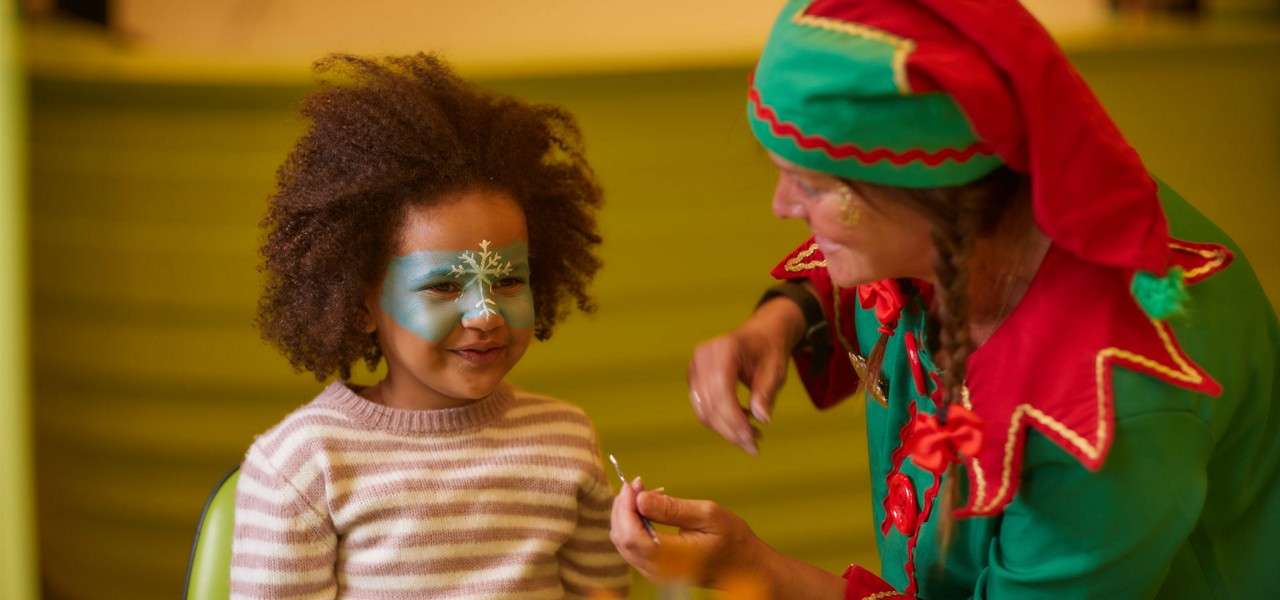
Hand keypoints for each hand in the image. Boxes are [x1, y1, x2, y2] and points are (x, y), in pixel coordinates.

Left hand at [610, 480, 764, 585]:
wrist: (745, 566)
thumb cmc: (732, 539)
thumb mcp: (707, 515)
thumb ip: (671, 508)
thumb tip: (640, 498)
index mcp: (670, 558)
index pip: (630, 535)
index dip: (625, 507)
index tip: (634, 484)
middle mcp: (657, 570)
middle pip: (621, 538)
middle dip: (622, 507)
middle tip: (636, 483)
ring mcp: (654, 573)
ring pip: (622, 543)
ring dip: (626, 515)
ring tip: (642, 492)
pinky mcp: (655, 569)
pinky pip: (632, 546)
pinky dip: (632, 524)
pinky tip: (646, 508)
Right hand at [687, 296, 805, 453]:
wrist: (761, 334)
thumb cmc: (770, 351)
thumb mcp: (775, 370)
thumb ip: (767, 392)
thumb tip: (762, 418)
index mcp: (725, 349)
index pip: (722, 392)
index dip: (735, 420)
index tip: (753, 441)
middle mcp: (704, 356)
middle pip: (710, 404)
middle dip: (731, 431)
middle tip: (754, 446)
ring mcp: (695, 366)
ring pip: (703, 410)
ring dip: (725, 429)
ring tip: (751, 437)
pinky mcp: (693, 378)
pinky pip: (702, 407)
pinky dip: (720, 420)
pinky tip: (742, 422)